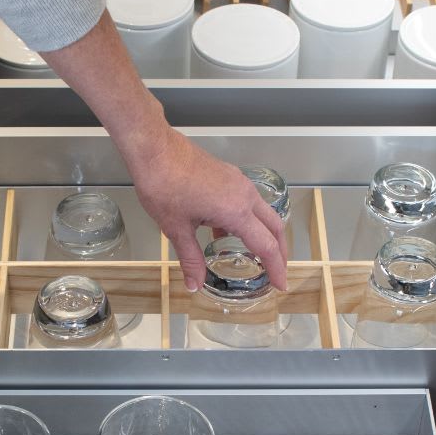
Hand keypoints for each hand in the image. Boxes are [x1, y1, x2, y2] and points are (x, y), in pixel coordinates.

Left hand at [128, 128, 287, 291]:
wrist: (155, 149)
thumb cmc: (164, 185)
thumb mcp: (176, 229)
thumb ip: (190, 259)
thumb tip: (194, 285)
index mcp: (236, 211)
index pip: (267, 245)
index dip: (277, 268)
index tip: (281, 285)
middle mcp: (244, 195)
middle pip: (275, 227)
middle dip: (280, 252)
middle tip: (276, 272)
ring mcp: (238, 182)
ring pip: (263, 212)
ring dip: (264, 234)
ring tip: (256, 255)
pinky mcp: (229, 176)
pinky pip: (247, 201)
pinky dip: (246, 220)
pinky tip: (225, 232)